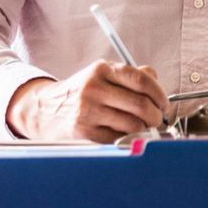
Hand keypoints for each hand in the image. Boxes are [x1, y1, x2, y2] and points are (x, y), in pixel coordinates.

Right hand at [6, 61, 164, 141]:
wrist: (44, 109)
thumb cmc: (81, 92)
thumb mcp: (101, 75)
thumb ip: (131, 75)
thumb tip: (156, 80)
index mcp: (101, 69)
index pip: (142, 80)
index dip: (160, 94)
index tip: (164, 104)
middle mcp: (94, 88)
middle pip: (141, 105)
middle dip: (156, 116)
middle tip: (157, 119)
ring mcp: (88, 110)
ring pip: (133, 124)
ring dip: (144, 129)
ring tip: (141, 127)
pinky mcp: (84, 131)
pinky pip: (119, 138)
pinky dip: (128, 138)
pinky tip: (124, 133)